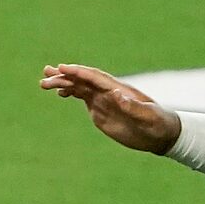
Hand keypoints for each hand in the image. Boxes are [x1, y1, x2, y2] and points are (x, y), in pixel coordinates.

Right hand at [40, 63, 183, 154]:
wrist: (160, 134)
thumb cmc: (158, 124)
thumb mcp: (148, 116)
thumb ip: (132, 106)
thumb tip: (116, 94)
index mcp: (119, 90)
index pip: (95, 77)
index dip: (79, 72)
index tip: (63, 69)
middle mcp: (109, 91)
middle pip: (83, 79)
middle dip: (64, 76)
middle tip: (45, 74)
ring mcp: (103, 100)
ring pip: (79, 87)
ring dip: (63, 83)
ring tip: (44, 83)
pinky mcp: (100, 110)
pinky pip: (82, 97)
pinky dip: (70, 92)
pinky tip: (59, 92)